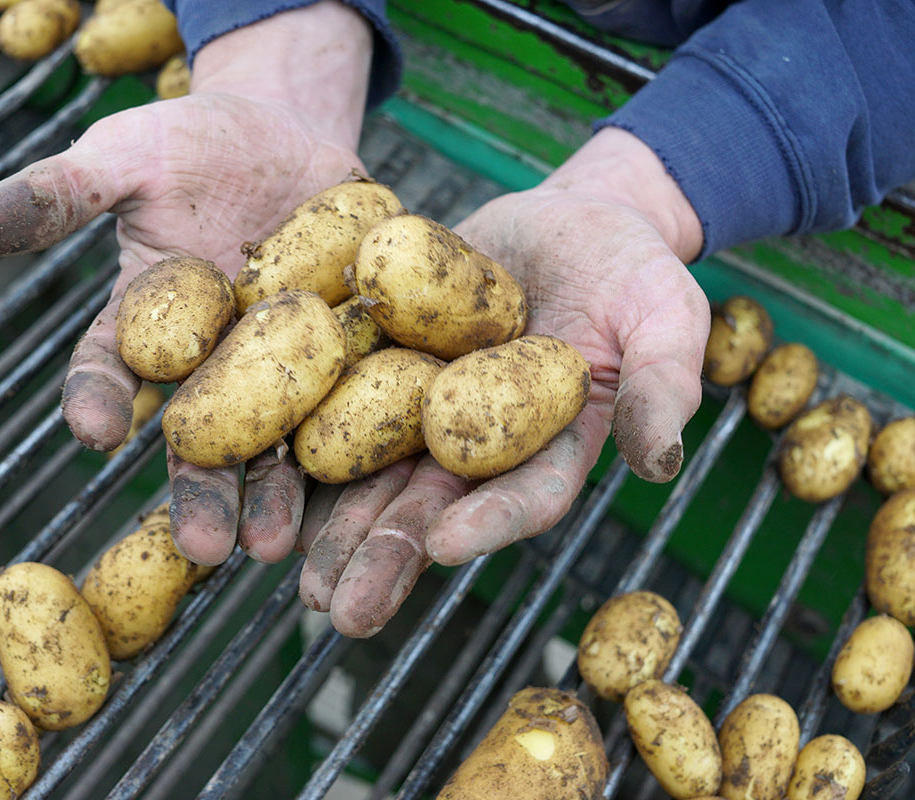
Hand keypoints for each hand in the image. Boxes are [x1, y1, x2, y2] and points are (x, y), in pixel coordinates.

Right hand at [0, 2, 372, 563]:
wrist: (286, 128)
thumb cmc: (190, 143)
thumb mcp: (125, 157)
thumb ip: (61, 194)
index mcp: (145, 325)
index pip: (110, 368)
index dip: (98, 397)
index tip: (93, 428)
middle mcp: (209, 361)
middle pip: (199, 434)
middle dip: (200, 490)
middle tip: (205, 547)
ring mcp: (280, 362)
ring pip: (277, 439)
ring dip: (275, 494)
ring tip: (276, 546)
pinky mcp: (347, 349)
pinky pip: (355, 399)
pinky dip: (359, 443)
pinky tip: (365, 487)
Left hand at [300, 127, 710, 636]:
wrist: (566, 216)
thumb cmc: (629, 266)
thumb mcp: (664, 313)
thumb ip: (662, 383)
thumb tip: (659, 464)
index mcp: (552, 444)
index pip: (524, 497)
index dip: (487, 524)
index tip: (442, 546)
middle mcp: (480, 441)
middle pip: (431, 506)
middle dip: (384, 556)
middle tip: (339, 609)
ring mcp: (426, 407)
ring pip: (372, 473)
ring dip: (331, 522)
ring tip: (285, 566)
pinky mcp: (384, 364)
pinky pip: (337, 405)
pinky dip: (299, 442)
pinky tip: (259, 477)